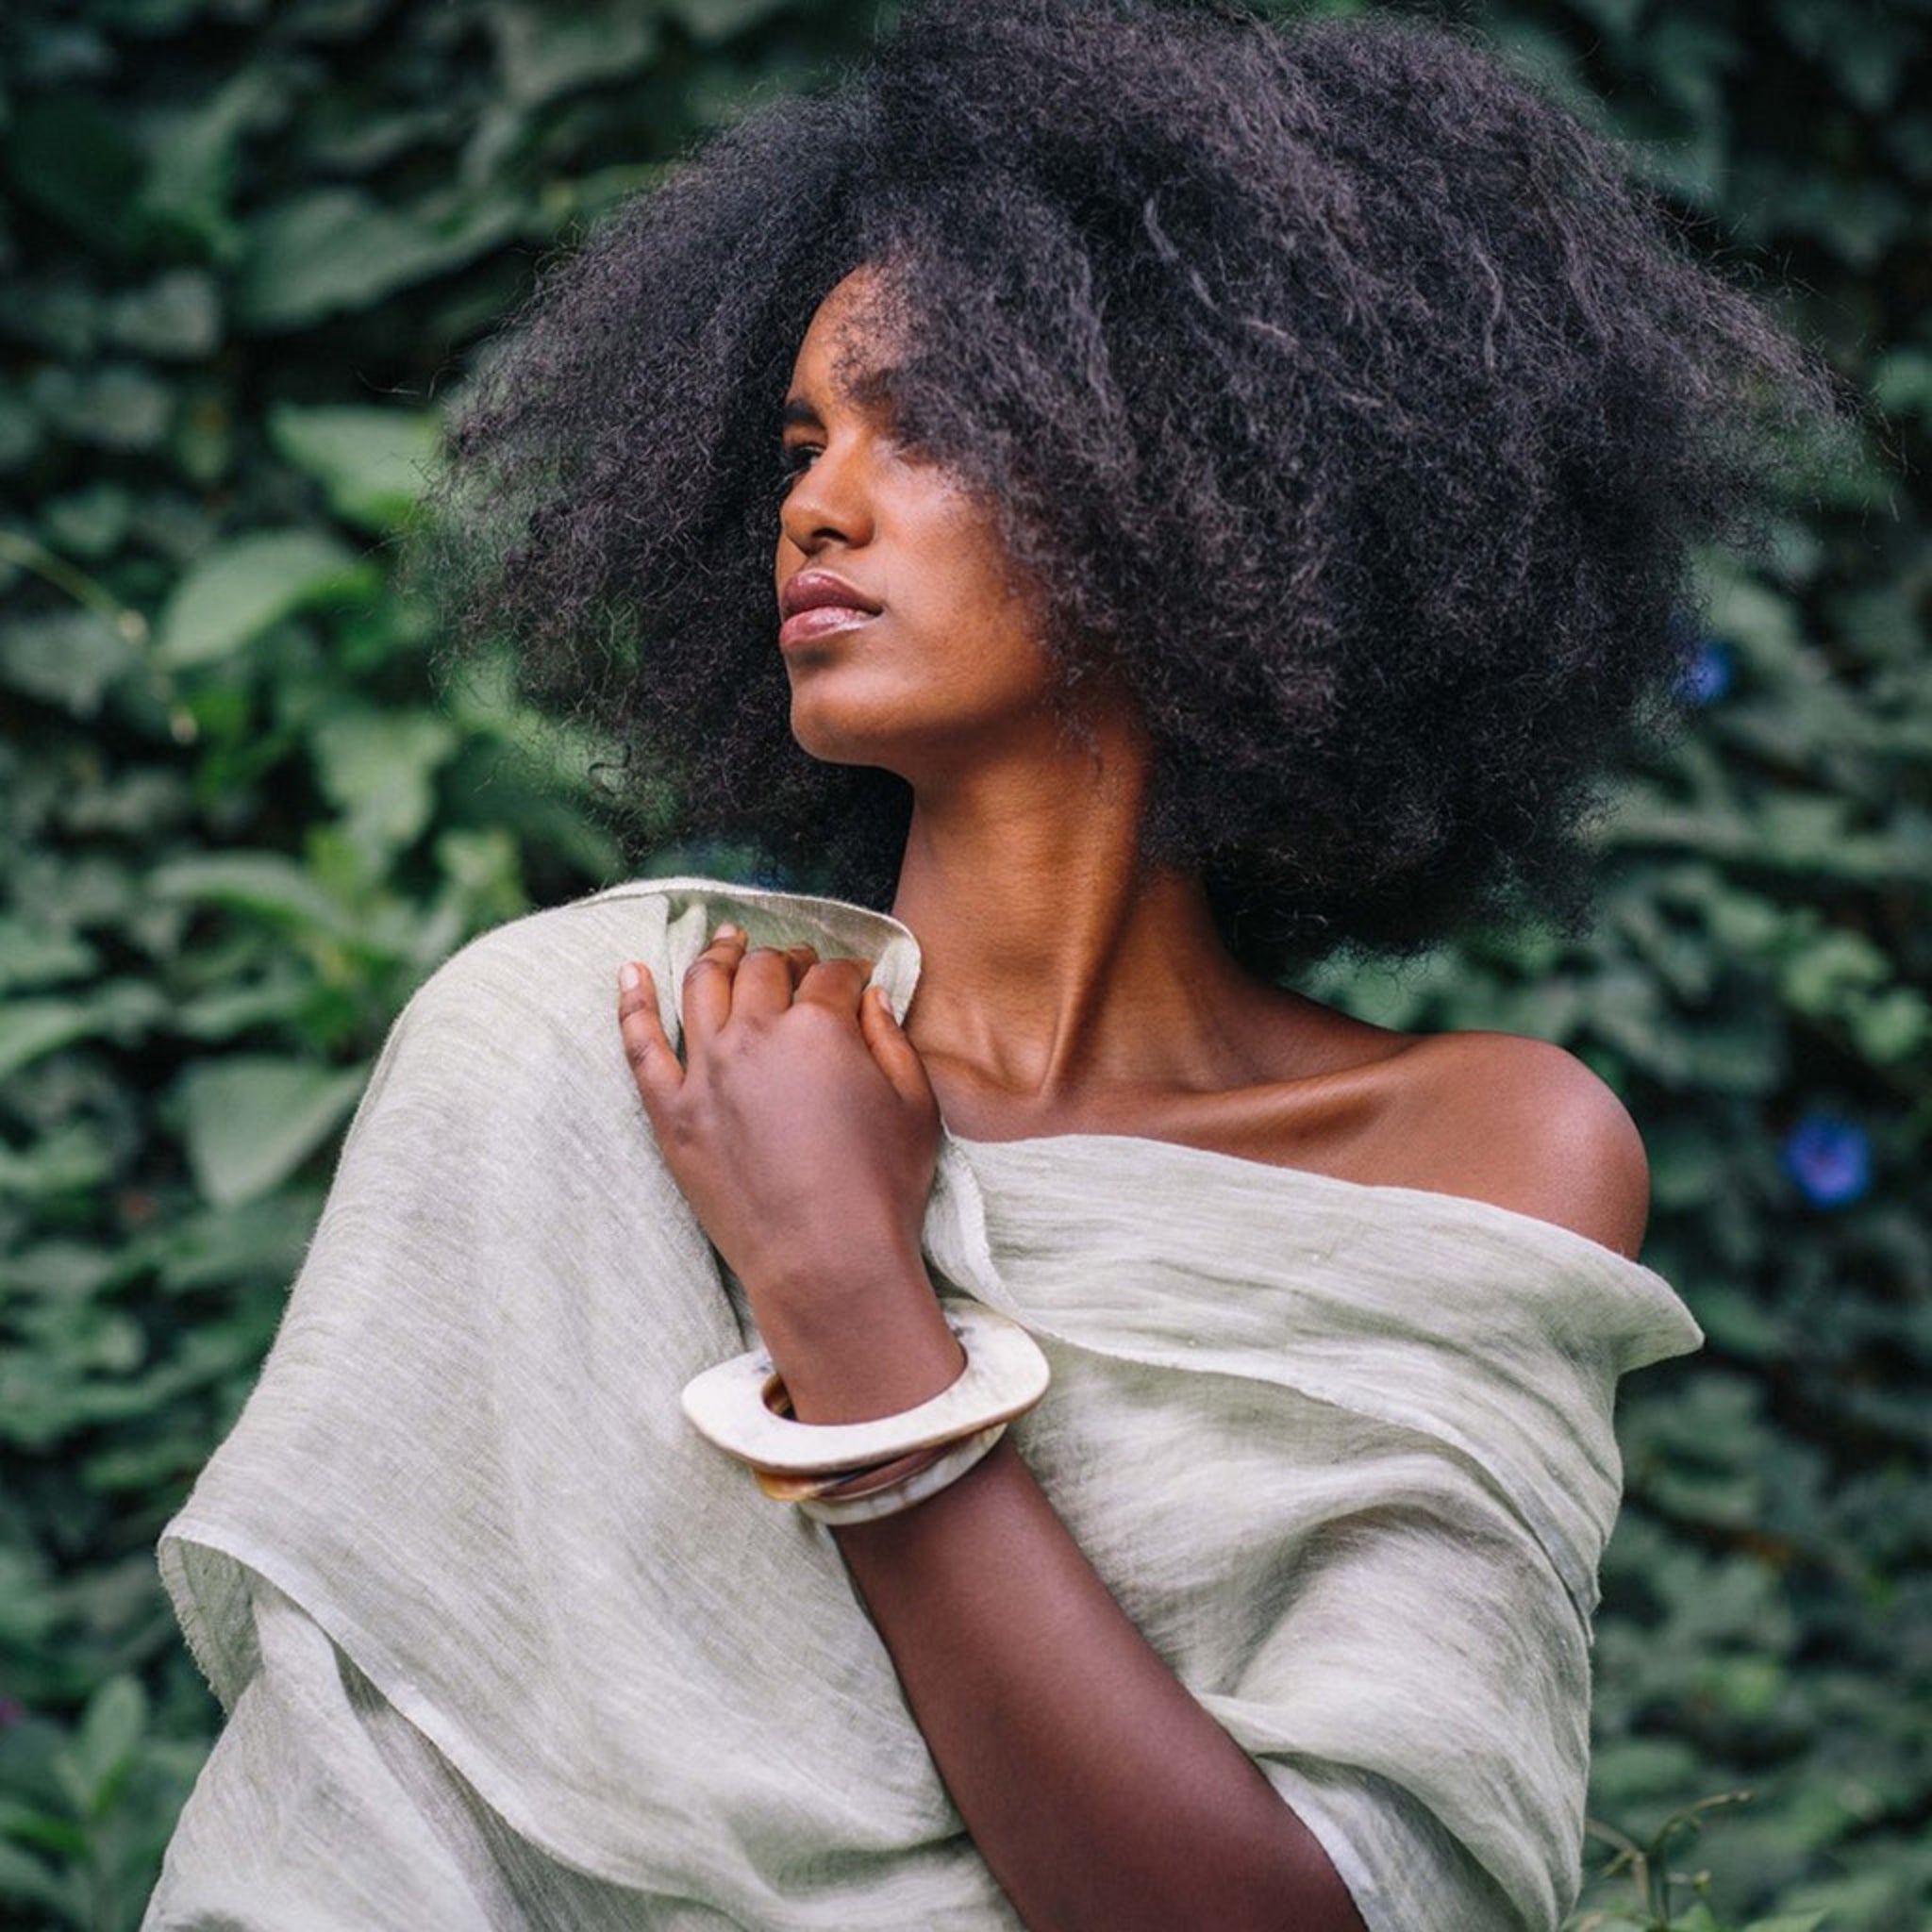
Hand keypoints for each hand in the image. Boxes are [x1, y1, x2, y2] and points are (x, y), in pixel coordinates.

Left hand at [617, 924, 957, 1413]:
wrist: (827, 1261)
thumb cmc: (882, 1188)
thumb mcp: (916, 1105)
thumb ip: (891, 1038)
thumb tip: (869, 995)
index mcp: (819, 1027)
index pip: (832, 976)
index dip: (849, 970)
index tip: (856, 977)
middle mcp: (755, 1035)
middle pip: (764, 970)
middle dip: (787, 958)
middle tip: (799, 965)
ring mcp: (706, 1072)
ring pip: (702, 986)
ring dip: (717, 955)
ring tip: (726, 942)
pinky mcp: (672, 1113)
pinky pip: (640, 1045)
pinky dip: (632, 1003)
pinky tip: (631, 972)